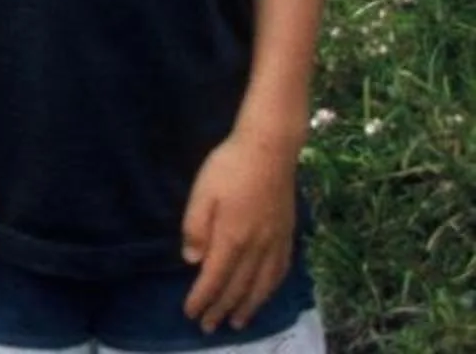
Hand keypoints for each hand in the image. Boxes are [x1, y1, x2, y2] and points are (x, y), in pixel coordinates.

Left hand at [181, 131, 297, 331]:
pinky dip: (270, 290)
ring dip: (248, 307)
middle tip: (208, 327)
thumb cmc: (228, 167)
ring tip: (238, 323)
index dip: (202, 299)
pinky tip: (265, 294)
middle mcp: (257, 248)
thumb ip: (195, 228)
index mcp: (232, 238)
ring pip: (261, 285)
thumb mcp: (201, 193)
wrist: (270, 150)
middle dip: (221, 310)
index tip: (190, 314)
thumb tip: (193, 262)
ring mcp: (275, 243)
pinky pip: (280, 272)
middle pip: (238, 288)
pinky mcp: (287, 235)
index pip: (214, 279)